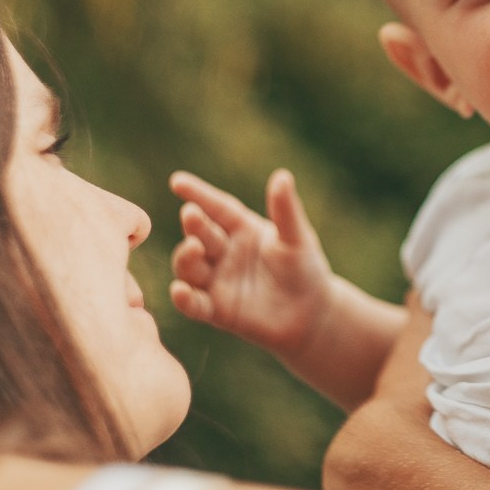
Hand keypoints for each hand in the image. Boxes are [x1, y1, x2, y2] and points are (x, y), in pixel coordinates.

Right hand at [170, 168, 336, 360]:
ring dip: (186, 257)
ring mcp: (217, 280)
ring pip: (190, 267)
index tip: (177, 182)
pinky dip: (184, 299)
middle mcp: (223, 251)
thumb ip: (286, 211)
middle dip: (195, 224)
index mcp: (241, 228)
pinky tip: (181, 291)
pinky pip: (194, 304)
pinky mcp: (216, 310)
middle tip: (191, 214)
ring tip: (194, 248)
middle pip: (202, 235)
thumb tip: (283, 176)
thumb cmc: (304, 269)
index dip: (198, 194)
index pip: (217, 208)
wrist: (312, 314)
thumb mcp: (297, 238)